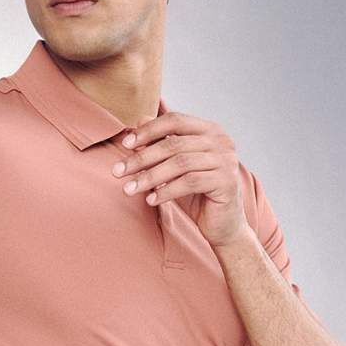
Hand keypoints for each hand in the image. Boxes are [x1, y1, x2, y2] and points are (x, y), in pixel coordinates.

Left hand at [113, 111, 247, 249]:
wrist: (223, 225)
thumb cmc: (198, 195)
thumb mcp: (176, 167)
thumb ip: (162, 143)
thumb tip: (139, 120)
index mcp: (210, 130)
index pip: (175, 120)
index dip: (148, 131)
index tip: (125, 144)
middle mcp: (222, 141)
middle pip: (174, 144)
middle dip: (142, 158)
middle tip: (118, 171)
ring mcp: (226, 161)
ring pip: (180, 163)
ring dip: (150, 177)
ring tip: (129, 189)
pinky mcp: (226, 182)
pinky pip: (190, 182)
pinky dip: (167, 191)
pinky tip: (151, 200)